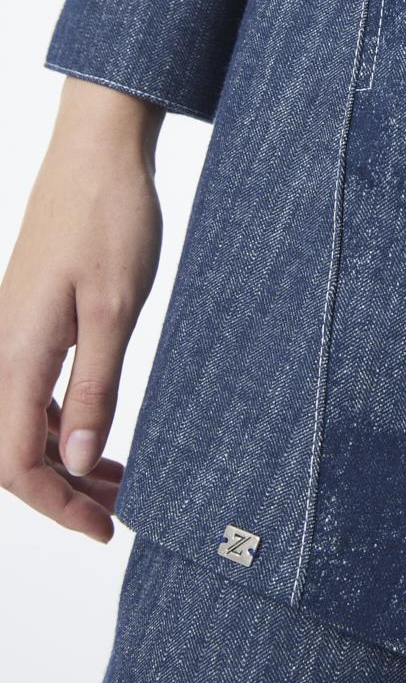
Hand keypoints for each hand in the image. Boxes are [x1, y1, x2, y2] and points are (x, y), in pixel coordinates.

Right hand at [0, 77, 164, 541]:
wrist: (97, 154)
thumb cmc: (110, 219)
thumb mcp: (116, 310)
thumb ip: (94, 389)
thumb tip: (78, 462)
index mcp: (15, 353)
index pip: (16, 462)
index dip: (57, 506)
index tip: (104, 529)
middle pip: (8, 453)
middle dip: (58, 493)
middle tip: (116, 513)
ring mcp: (9, 334)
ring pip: (18, 424)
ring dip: (62, 461)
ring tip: (118, 482)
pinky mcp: (26, 320)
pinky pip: (28, 392)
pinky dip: (60, 424)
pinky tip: (98, 435)